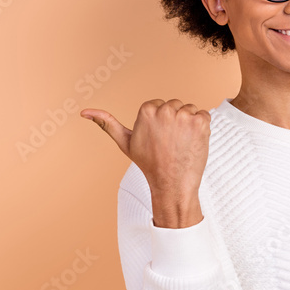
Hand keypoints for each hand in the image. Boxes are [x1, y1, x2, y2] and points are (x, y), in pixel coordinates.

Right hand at [81, 99, 209, 227]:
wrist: (172, 184)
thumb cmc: (149, 164)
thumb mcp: (125, 143)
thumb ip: (107, 124)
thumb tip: (84, 112)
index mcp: (147, 109)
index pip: (160, 105)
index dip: (161, 122)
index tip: (158, 138)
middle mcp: (165, 109)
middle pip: (176, 105)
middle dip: (175, 121)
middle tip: (170, 143)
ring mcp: (184, 115)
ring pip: (190, 110)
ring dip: (189, 124)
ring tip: (180, 144)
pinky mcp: (201, 122)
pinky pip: (204, 115)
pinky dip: (202, 128)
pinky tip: (192, 143)